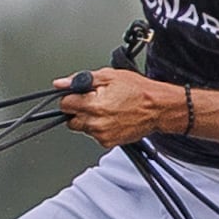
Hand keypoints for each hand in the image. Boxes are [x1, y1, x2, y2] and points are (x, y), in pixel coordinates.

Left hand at [57, 67, 187, 149]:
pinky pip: (94, 135)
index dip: (71, 96)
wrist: (157, 108)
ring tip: (107, 109)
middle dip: (78, 110)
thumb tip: (61, 83)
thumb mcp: (108, 76)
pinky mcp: (107, 142)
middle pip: (70, 119)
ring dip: (89, 119)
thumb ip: (80, 80)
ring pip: (82, 127)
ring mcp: (101, 134)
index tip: (79, 95)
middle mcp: (95, 122)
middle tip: (93, 102)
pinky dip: (99, 128)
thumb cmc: (137, 91)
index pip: (64, 104)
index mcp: (92, 105)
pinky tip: (112, 118)